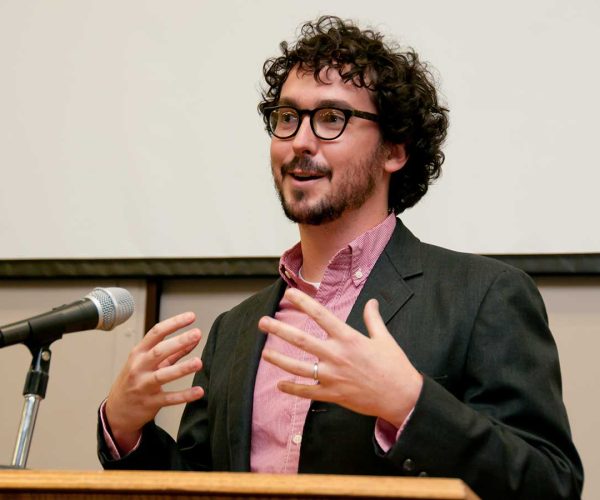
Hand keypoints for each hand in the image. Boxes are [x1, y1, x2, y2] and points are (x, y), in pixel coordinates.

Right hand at [105, 312, 203, 452]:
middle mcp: (139, 367)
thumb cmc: (134, 381)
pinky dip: (184, 395)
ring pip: (163, 375)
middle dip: (179, 341)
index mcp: (139, 353)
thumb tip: (193, 340)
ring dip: (182, 368)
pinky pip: (169, 399)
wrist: (116, 411)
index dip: (174, 323)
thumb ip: (172, 352)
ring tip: (199, 362)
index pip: (156, 333)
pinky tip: (198, 391)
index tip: (191, 316)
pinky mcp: (150, 403)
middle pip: (159, 351)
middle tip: (197, 333)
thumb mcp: (149, 363)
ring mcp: (143, 386)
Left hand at [259, 288, 422, 427]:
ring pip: (299, 367)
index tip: (289, 294)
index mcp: (348, 338)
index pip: (321, 315)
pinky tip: (279, 385)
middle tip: (262, 322)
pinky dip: (292, 389)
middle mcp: (336, 355)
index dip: (303, 303)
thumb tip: (372, 302)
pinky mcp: (333, 394)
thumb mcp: (384, 338)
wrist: (401, 397)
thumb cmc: (394, 366)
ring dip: (279, 360)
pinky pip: (307, 392)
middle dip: (279, 330)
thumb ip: (373, 319)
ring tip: (264, 353)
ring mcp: (332, 376)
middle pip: (301, 340)